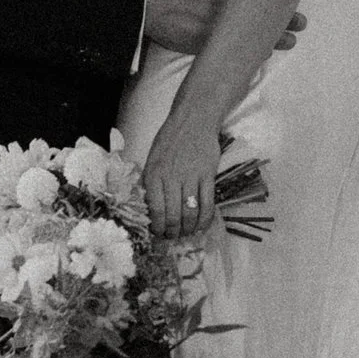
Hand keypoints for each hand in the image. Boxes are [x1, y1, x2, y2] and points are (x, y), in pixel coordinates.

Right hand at [141, 0, 304, 64]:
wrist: (142, 4)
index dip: (281, 0)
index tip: (293, 2)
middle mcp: (224, 8)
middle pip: (261, 18)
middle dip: (284, 24)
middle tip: (299, 26)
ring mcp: (216, 29)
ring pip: (251, 37)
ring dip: (272, 41)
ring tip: (288, 42)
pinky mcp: (205, 44)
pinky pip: (232, 50)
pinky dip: (247, 52)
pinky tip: (261, 53)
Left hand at [143, 102, 226, 241]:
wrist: (193, 121)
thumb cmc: (169, 140)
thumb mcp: (152, 159)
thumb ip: (151, 183)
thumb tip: (150, 209)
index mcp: (153, 174)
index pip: (155, 210)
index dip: (157, 227)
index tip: (158, 234)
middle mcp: (171, 178)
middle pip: (173, 216)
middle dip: (172, 232)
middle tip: (173, 237)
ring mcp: (191, 177)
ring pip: (190, 213)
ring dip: (188, 229)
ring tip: (186, 233)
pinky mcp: (208, 176)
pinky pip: (207, 204)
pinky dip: (205, 219)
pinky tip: (202, 226)